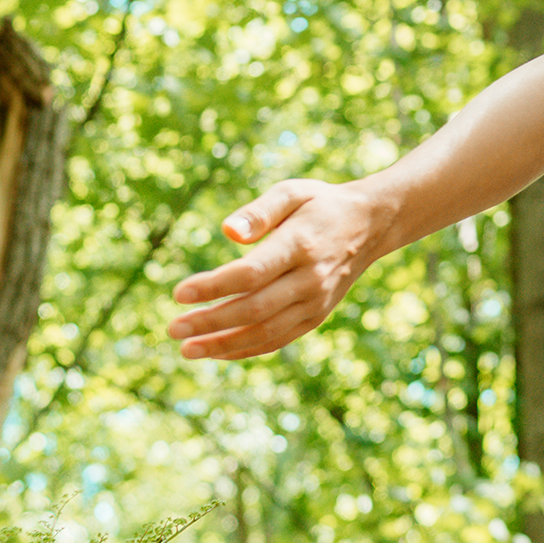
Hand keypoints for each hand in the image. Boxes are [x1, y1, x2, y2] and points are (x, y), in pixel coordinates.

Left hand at [167, 179, 390, 359]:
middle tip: (173, 328)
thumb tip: (226, 232)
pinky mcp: (316, 316)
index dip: (213, 287)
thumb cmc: (319, 204)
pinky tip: (217, 351)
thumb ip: (259, 211)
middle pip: (254, 309)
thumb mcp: (292, 192)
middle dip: (210, 322)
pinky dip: (246, 349)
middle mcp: (311, 279)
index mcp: (301, 245)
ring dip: (223, 344)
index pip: (251, 273)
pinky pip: (278, 339)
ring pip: (266, 332)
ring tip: (187, 348)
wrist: (370, 225)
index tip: (178, 293)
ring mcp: (316, 301)